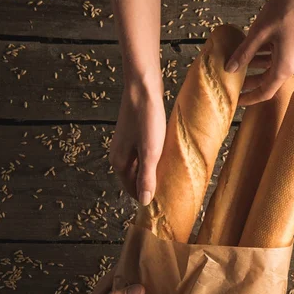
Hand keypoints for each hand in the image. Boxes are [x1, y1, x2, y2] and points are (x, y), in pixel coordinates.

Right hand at [109, 76, 165, 205]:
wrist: (143, 88)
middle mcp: (120, 156)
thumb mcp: (150, 152)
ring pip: (141, 167)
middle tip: (172, 194)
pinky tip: (169, 160)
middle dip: (151, 187)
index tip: (165, 206)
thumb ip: (147, 177)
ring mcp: (127, 145)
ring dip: (154, 174)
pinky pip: (145, 155)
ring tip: (173, 179)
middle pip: (136, 180)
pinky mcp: (137, 135)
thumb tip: (145, 202)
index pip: (132, 191)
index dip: (147, 199)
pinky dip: (155, 161)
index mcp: (120, 163)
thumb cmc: (147, 119)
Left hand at [226, 0, 293, 105]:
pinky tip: (251, 47)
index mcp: (284, 67)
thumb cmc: (289, 10)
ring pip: (271, 67)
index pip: (265, 92)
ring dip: (255, 66)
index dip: (249, 98)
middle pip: (267, 81)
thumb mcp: (260, 32)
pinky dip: (263, 55)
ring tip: (237, 62)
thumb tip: (230, 68)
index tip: (236, 101)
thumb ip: (244, 52)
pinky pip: (276, 56)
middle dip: (249, 82)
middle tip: (232, 82)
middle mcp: (291, 64)